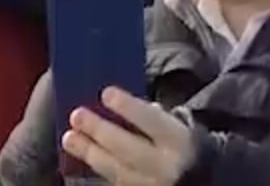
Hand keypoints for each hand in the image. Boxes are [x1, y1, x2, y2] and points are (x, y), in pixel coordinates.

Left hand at [63, 88, 196, 185]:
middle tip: (77, 116)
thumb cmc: (185, 146)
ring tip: (69, 138)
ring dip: (90, 153)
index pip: (152, 121)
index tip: (106, 93)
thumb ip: (154, 118)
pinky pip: (116, 183)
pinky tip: (84, 156)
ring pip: (117, 171)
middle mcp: (167, 166)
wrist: (200, 180)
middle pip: (129, 148)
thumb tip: (119, 107)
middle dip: (100, 131)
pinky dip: (98, 170)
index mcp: (180, 141)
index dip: (129, 107)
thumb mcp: (178, 127)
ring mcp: (153, 185)